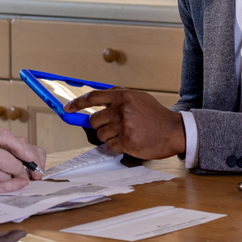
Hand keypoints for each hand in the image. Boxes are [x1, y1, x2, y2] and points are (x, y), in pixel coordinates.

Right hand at [0, 123, 46, 193]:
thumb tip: (26, 149)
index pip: (1, 136)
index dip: (19, 146)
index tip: (29, 154)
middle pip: (2, 159)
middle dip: (17, 165)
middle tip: (22, 166)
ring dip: (10, 176)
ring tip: (11, 172)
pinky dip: (7, 186)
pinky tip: (14, 183)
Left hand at [66, 89, 185, 158]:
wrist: (174, 130)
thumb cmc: (155, 114)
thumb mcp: (138, 97)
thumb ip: (118, 95)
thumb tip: (96, 98)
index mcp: (122, 96)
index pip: (93, 97)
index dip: (77, 104)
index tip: (68, 109)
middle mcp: (121, 110)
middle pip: (94, 121)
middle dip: (100, 126)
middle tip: (113, 126)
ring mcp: (124, 127)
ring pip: (101, 135)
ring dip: (110, 137)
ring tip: (126, 133)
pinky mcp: (127, 142)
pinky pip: (110, 146)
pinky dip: (117, 146)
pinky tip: (129, 141)